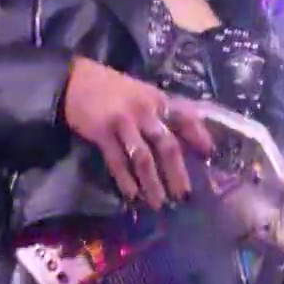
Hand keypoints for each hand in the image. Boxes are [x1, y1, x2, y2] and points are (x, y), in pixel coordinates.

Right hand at [61, 59, 214, 207]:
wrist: (75, 80)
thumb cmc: (112, 88)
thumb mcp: (142, 93)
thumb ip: (160, 113)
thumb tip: (183, 139)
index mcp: (158, 100)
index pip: (186, 117)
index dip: (199, 135)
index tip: (208, 154)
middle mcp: (145, 111)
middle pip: (167, 145)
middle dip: (177, 172)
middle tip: (184, 195)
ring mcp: (123, 122)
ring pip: (143, 158)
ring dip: (152, 183)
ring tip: (159, 202)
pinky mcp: (102, 132)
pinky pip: (117, 161)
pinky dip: (125, 180)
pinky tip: (132, 195)